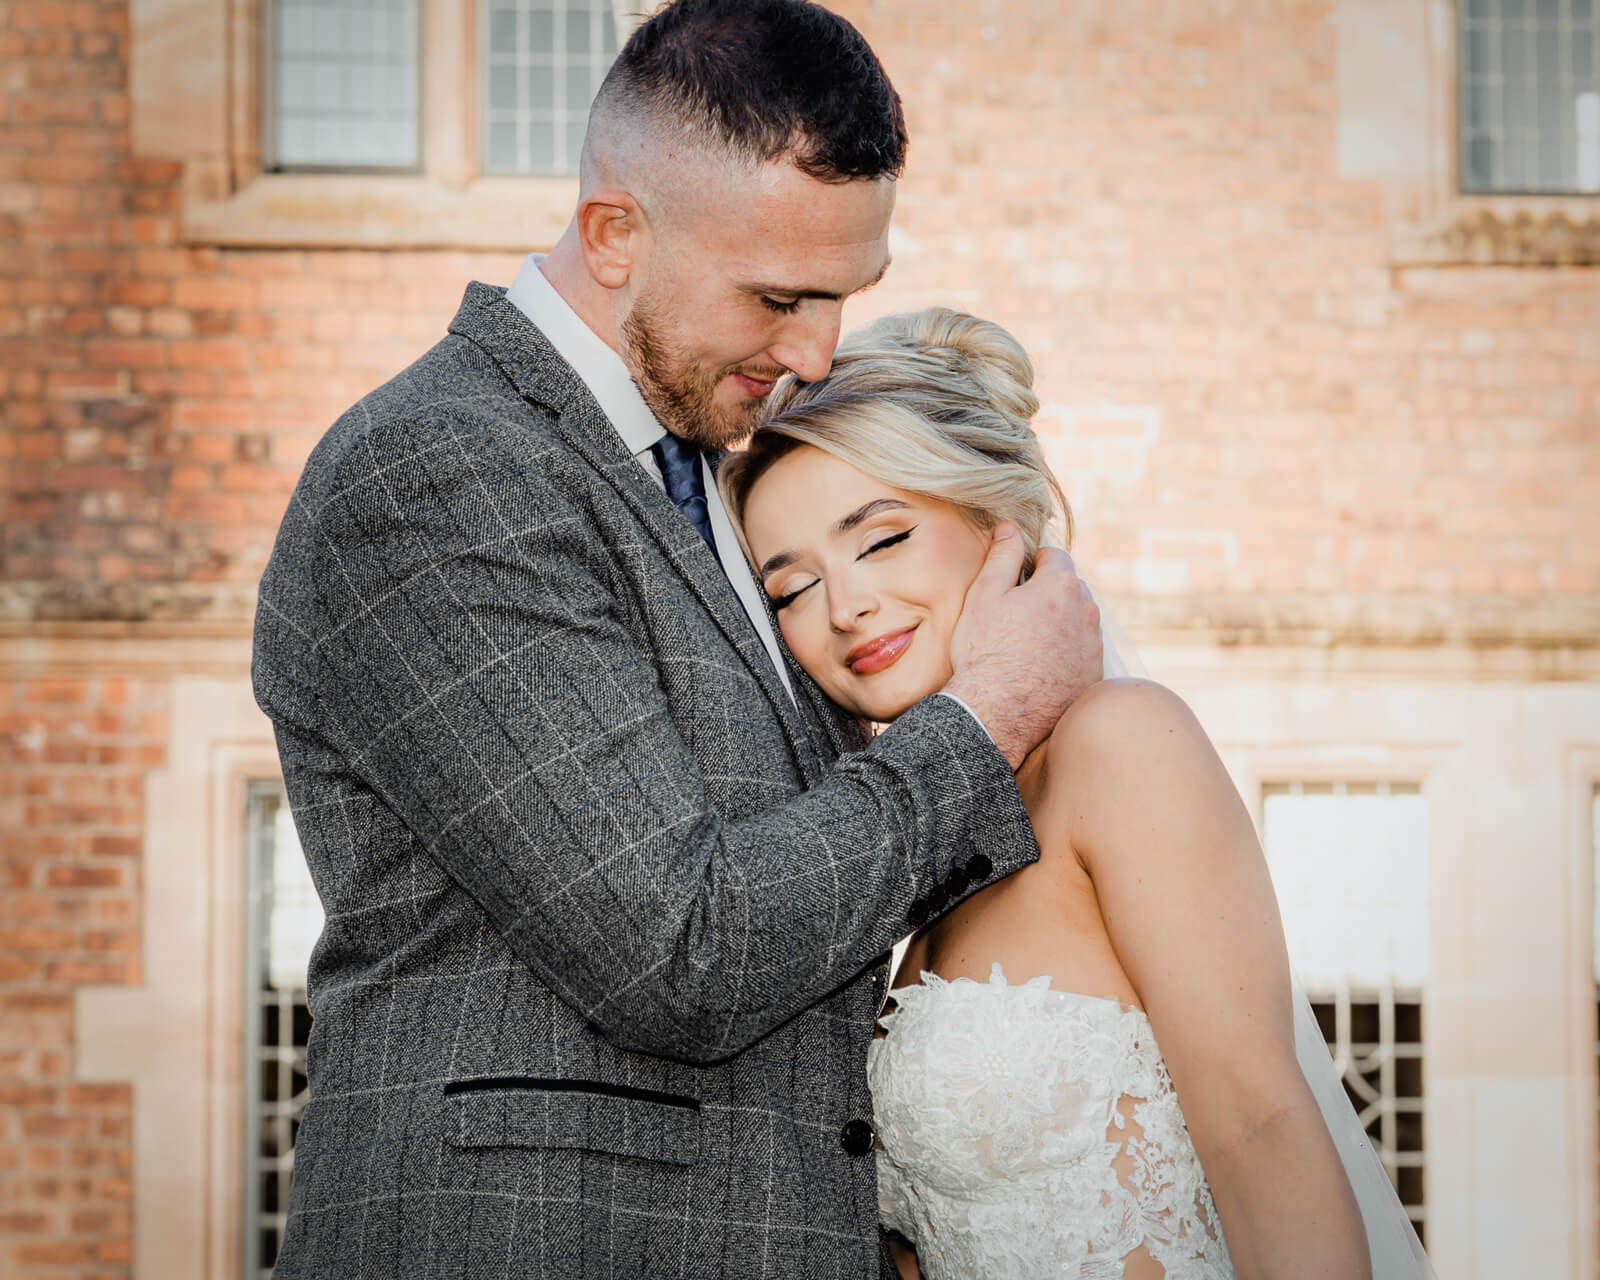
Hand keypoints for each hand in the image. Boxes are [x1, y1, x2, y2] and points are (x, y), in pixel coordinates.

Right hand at [942, 523, 1102, 768]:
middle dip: (1048, 594)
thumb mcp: (984, 596)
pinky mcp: (1093, 677)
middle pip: (1070, 589)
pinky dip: (1066, 654)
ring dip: (1059, 624)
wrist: (997, 713)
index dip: (1032, 564)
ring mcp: (1093, 647)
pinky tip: (1040, 667)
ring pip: (1079, 621)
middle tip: (1016, 615)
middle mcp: (1086, 613)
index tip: (1015, 581)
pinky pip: (1082, 653)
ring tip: (1027, 645)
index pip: (1055, 557)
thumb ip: (1003, 556)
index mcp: (1061, 586)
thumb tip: (1010, 527)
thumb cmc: (985, 652)